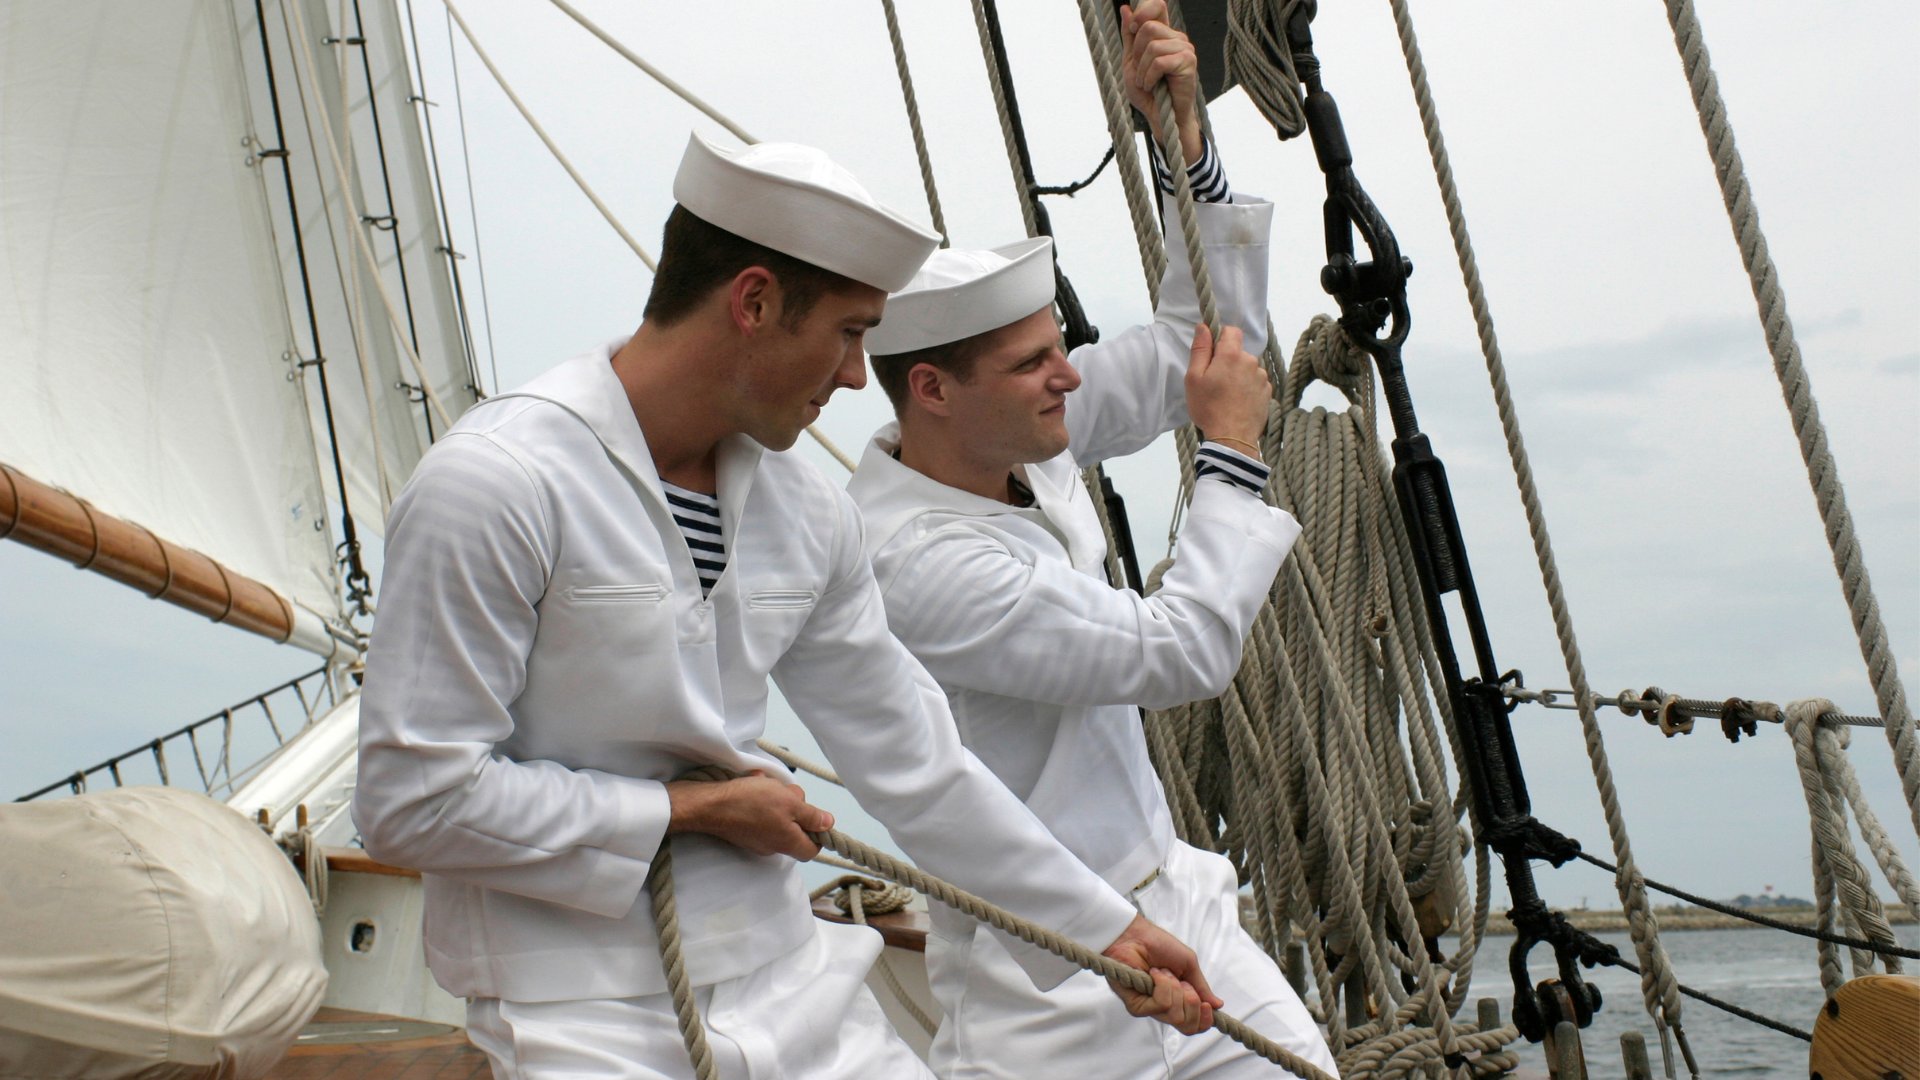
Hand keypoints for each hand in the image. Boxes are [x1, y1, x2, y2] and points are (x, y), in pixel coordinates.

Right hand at [666, 770, 831, 859]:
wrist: (709, 805)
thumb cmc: (751, 802)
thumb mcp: (789, 803)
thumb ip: (811, 816)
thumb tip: (829, 824)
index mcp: (787, 843)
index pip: (812, 849)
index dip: (817, 833)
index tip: (813, 814)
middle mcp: (772, 846)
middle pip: (794, 830)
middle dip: (794, 807)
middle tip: (786, 792)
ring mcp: (755, 839)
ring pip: (777, 818)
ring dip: (776, 799)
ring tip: (766, 784)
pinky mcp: (742, 829)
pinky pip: (759, 814)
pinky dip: (760, 799)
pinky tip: (753, 784)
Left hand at [1102, 914, 1221, 1034]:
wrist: (1136, 935)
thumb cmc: (1159, 945)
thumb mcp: (1188, 965)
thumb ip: (1202, 987)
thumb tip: (1219, 1005)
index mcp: (1179, 1001)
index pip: (1194, 1025)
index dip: (1205, 1020)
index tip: (1208, 1005)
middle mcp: (1165, 1009)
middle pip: (1188, 1027)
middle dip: (1192, 1002)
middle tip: (1183, 983)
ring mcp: (1150, 1009)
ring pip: (1175, 1016)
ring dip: (1174, 989)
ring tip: (1163, 972)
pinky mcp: (1136, 1006)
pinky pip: (1161, 1005)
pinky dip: (1162, 986)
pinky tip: (1153, 974)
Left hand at [1121, 1, 1203, 164]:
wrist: (1159, 117)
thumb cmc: (1148, 92)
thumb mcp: (1131, 61)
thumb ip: (1129, 36)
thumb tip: (1125, 8)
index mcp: (1164, 34)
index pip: (1157, 5)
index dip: (1141, 13)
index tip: (1131, 29)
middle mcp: (1177, 37)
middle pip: (1148, 27)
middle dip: (1137, 53)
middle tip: (1141, 72)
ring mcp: (1185, 48)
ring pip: (1153, 45)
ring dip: (1142, 70)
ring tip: (1146, 83)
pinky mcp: (1188, 62)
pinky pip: (1160, 62)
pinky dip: (1149, 76)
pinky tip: (1152, 86)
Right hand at [1183, 323, 1271, 453]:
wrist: (1232, 438)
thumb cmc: (1209, 407)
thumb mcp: (1194, 378)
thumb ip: (1200, 349)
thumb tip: (1204, 326)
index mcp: (1232, 355)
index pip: (1232, 330)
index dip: (1221, 338)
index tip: (1212, 354)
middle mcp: (1251, 361)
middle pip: (1239, 352)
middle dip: (1228, 361)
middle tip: (1215, 382)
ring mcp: (1262, 378)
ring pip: (1248, 368)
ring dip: (1239, 375)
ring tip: (1228, 395)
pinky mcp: (1268, 392)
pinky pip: (1256, 382)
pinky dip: (1248, 388)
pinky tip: (1238, 402)